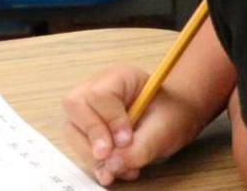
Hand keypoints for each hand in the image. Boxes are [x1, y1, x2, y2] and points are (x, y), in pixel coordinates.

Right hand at [60, 64, 187, 185]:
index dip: (110, 120)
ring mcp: (87, 108)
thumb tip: (112, 164)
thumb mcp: (165, 129)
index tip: (125, 141)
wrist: (174, 120)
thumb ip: (141, 146)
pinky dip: (95, 163)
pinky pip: (78, 145)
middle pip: (75, 107)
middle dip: (92, 136)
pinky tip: (115, 169)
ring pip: (72, 129)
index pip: (99, 94)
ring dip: (93, 155)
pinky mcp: (86, 128)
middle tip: (109, 157)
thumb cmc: (172, 115)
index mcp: (119, 77)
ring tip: (121, 168)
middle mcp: (96, 88)